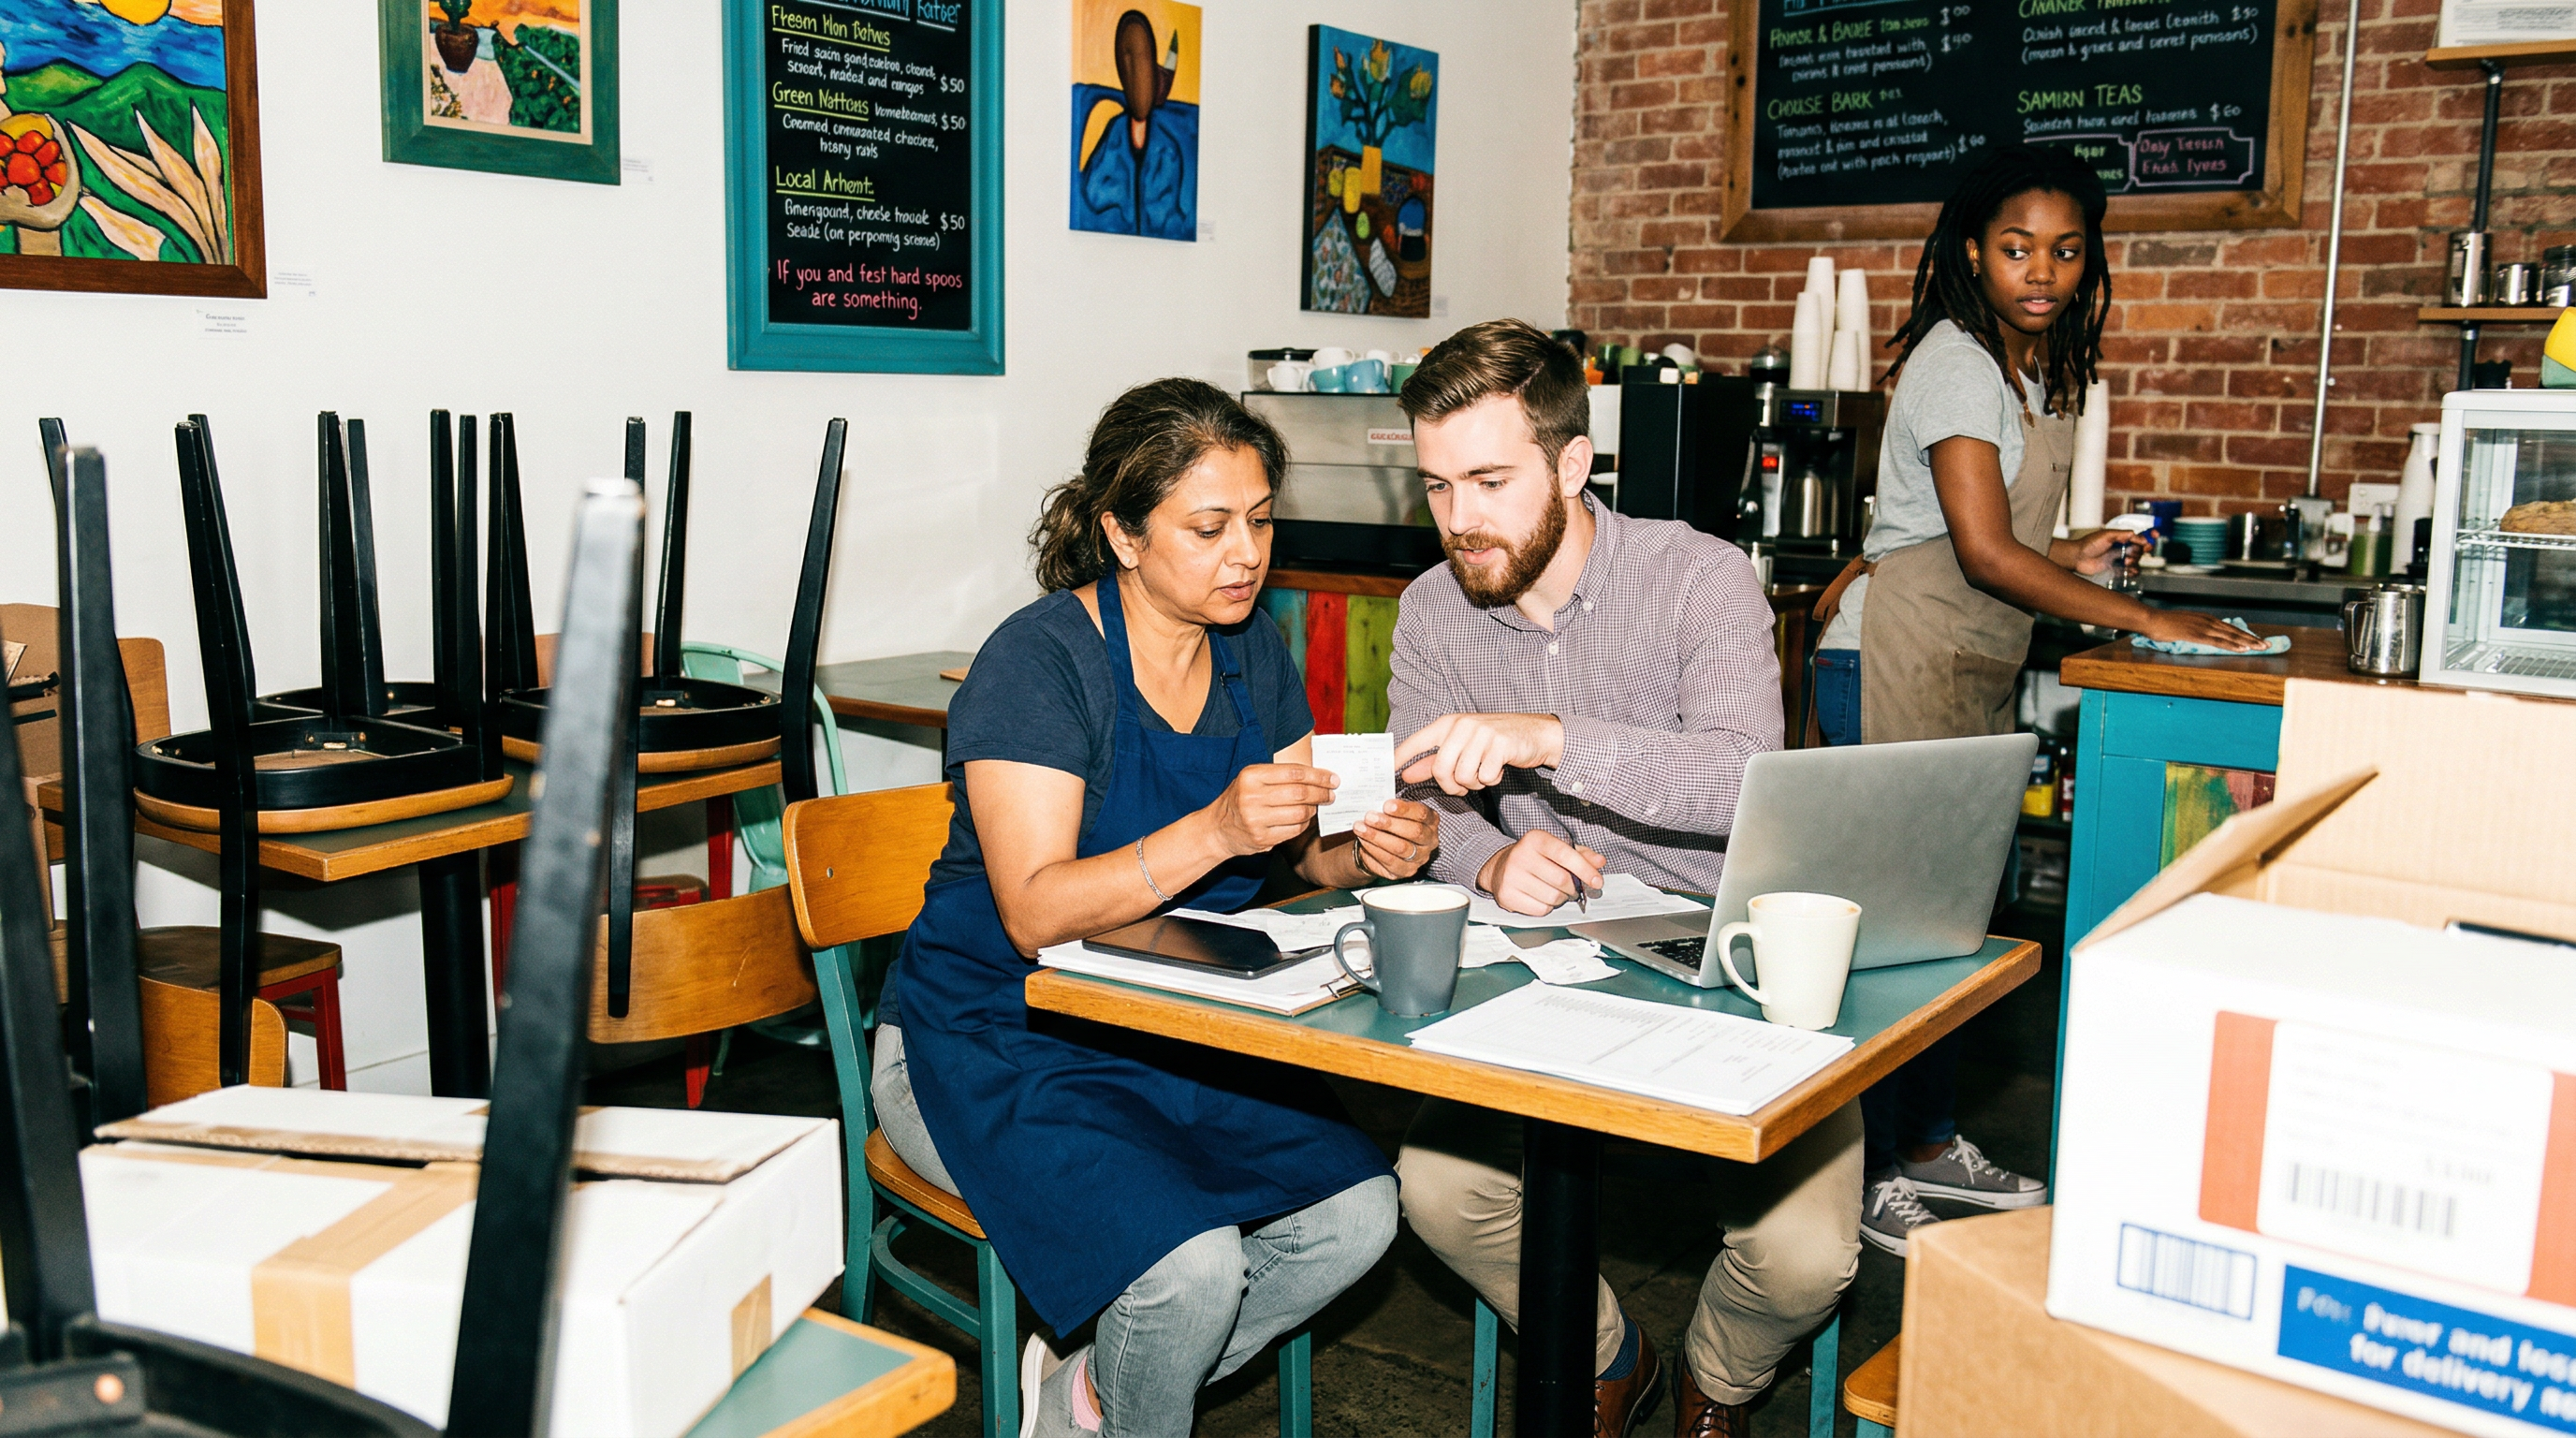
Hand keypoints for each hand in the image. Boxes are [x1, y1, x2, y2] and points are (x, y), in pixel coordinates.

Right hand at [1206, 764, 1336, 855]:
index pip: (1294, 773)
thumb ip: (1279, 775)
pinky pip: (1294, 830)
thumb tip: (1318, 775)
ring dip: (1314, 809)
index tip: (1332, 779)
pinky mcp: (1261, 838)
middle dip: (1321, 793)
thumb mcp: (1252, 779)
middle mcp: (1252, 796)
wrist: (1217, 829)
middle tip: (1331, 794)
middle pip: (1300, 793)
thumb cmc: (1240, 799)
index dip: (1318, 776)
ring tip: (1316, 806)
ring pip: (1300, 813)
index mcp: (1251, 775)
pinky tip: (1304, 819)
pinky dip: (1304, 824)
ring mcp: (1256, 819)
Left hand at [1352, 799, 1438, 880]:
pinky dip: (1374, 849)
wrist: (1381, 847)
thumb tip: (1377, 800)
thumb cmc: (1391, 824)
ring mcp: (1420, 857)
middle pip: (1414, 832)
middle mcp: (1429, 840)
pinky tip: (1363, 840)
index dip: (1404, 809)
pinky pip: (1390, 860)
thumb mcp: (1394, 811)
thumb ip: (1391, 807)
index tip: (1386, 805)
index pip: (1422, 814)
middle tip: (1370, 817)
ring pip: (1401, 847)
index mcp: (1431, 821)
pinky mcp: (1407, 870)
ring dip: (1378, 837)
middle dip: (1389, 824)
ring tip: (1361, 828)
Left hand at [1396, 713, 1565, 796]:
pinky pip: (1485, 777)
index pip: (1417, 742)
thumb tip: (1405, 775)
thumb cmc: (1493, 742)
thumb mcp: (1461, 748)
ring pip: (1463, 776)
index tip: (1384, 771)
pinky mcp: (1500, 744)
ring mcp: (1481, 733)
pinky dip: (1491, 780)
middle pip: (1441, 769)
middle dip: (1451, 786)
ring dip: (1473, 784)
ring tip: (1482, 773)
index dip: (1399, 757)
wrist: (1535, 733)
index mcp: (1448, 724)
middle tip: (1462, 787)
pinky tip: (1498, 769)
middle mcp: (1462, 725)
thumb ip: (1432, 762)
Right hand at [1475, 830, 1605, 916]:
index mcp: (1536, 839)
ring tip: (1555, 891)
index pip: (1566, 855)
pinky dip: (1547, 907)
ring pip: (1553, 897)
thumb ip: (1581, 854)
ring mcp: (1511, 876)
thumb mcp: (1557, 848)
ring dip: (1561, 898)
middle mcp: (1521, 855)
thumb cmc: (1534, 858)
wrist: (1499, 867)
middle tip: (1572, 887)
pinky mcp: (1507, 895)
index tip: (1597, 881)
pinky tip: (1541, 897)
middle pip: (1562, 880)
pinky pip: (1540, 909)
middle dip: (1573, 888)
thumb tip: (1599, 862)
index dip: (1585, 870)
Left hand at [2070, 528, 2145, 577]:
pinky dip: (2133, 571)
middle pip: (2140, 549)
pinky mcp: (2116, 569)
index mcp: (2121, 538)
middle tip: (2136, 551)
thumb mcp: (2107, 535)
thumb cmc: (2089, 544)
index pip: (2139, 536)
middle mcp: (2122, 548)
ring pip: (2136, 560)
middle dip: (2141, 550)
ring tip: (2125, 561)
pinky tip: (2129, 571)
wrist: (2077, 558)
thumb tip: (2137, 534)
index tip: (2155, 535)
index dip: (2149, 536)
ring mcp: (2119, 559)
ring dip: (2135, 561)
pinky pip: (2130, 571)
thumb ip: (2122, 534)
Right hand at [2136, 608, 2269, 651]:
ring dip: (2247, 642)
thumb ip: (2193, 631)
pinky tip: (2242, 649)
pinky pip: (2218, 641)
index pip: (2229, 628)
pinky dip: (2232, 645)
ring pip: (2230, 636)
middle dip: (2252, 638)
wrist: (2150, 619)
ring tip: (2261, 647)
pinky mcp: (2197, 634)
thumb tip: (2197, 637)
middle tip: (2267, 644)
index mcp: (2205, 619)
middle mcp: (2207, 621)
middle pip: (2234, 631)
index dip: (2244, 634)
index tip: (2256, 640)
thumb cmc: (2161, 624)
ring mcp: (2203, 627)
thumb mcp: (2181, 627)